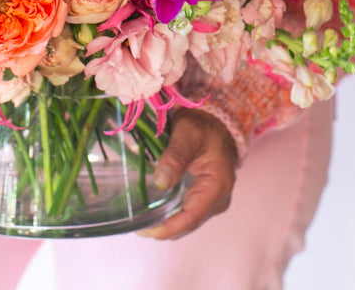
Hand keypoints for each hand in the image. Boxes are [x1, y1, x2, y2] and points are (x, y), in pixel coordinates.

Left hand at [136, 109, 237, 239]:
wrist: (218, 123)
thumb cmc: (203, 126)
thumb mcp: (186, 134)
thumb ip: (174, 157)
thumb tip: (160, 182)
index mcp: (217, 186)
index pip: (191, 217)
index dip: (167, 228)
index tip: (145, 230)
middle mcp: (218, 199)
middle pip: (188, 223)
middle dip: (163, 228)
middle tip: (136, 223)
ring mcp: (213, 200)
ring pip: (187, 221)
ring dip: (166, 222)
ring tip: (141, 217)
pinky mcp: (206, 197)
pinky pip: (187, 213)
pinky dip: (171, 214)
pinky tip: (154, 209)